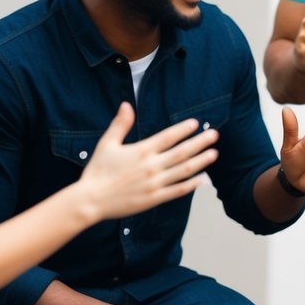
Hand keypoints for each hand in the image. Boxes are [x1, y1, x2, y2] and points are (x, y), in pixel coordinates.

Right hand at [79, 103, 218, 219]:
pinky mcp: (154, 199)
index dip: (183, 129)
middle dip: (199, 142)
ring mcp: (154, 183)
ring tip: (213, 153)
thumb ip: (120, 124)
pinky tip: (203, 179)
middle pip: (181, 152)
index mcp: (141, 151)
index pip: (168, 137)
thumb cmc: (97, 171)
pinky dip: (191, 185)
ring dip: (200, 161)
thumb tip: (126, 104)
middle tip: (214, 135)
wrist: (90, 200)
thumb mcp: (107, 144)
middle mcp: (151, 166)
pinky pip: (177, 191)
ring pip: (183, 171)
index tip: (196, 123)